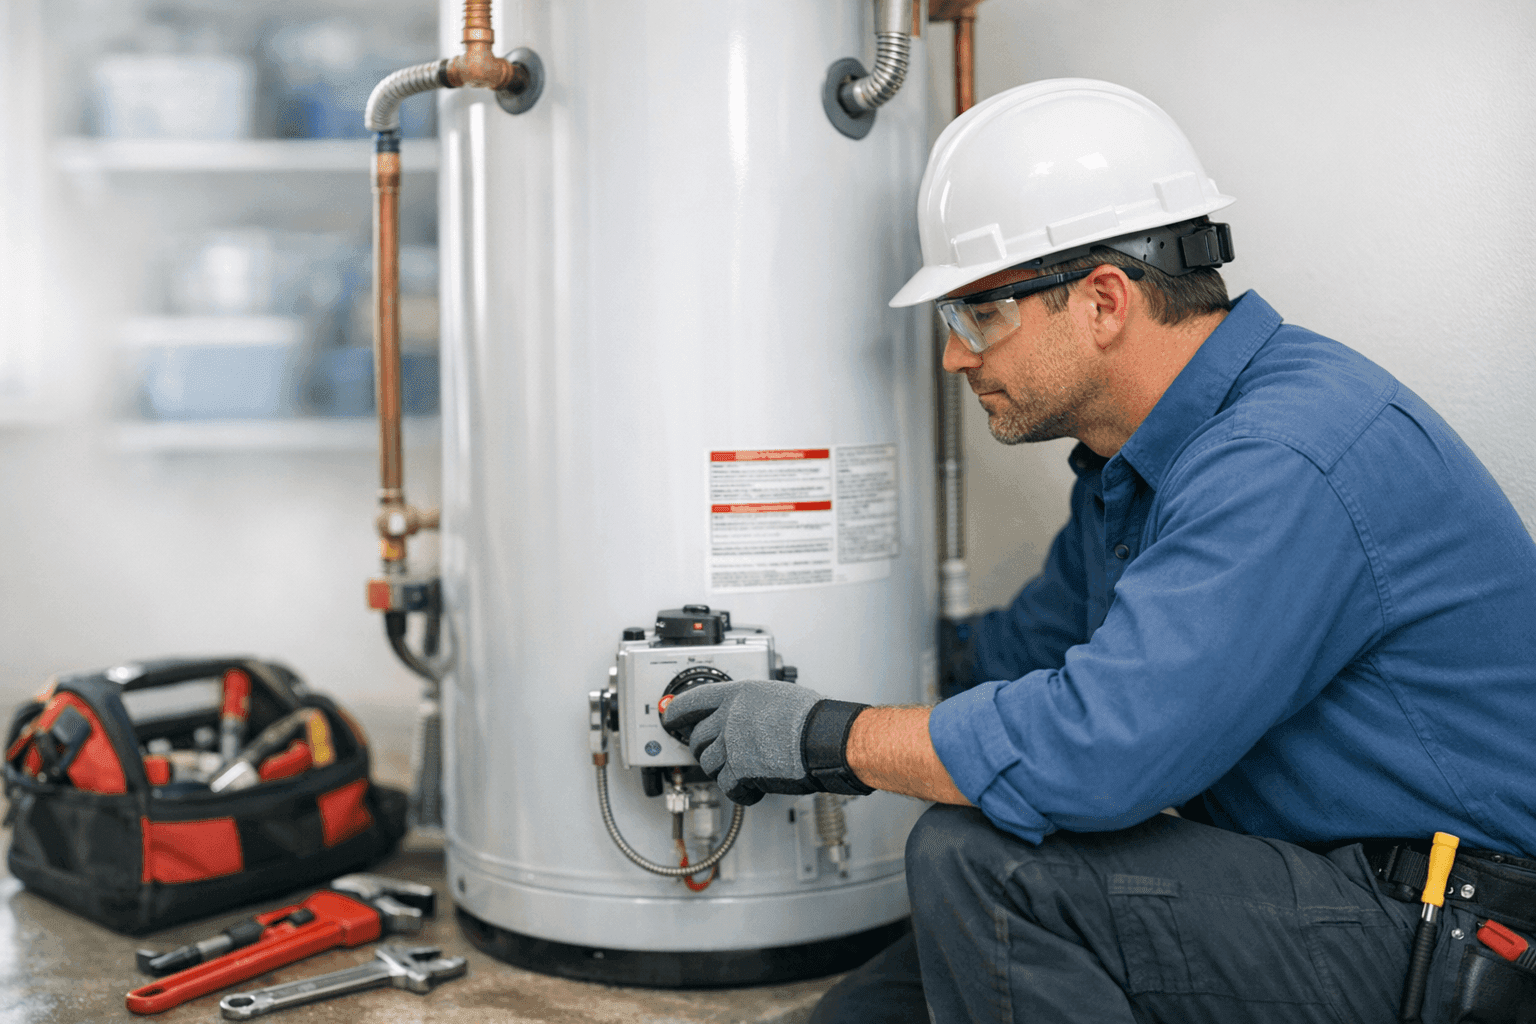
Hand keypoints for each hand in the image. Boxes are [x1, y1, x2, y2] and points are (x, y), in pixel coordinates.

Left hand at [661, 679, 872, 805]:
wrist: (823, 739)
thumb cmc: (809, 717)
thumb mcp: (773, 696)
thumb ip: (750, 705)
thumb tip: (742, 716)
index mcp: (737, 694)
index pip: (693, 701)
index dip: (677, 712)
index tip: (669, 719)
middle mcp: (729, 717)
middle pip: (698, 738)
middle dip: (703, 750)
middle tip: (716, 754)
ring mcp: (732, 744)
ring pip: (709, 764)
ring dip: (723, 771)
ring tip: (744, 771)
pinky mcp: (740, 770)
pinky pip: (727, 786)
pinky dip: (740, 791)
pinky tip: (755, 788)